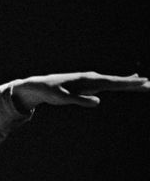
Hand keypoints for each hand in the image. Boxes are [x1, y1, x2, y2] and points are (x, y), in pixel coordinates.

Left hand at [11, 72, 148, 111]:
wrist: (41, 85)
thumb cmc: (51, 92)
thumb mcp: (63, 98)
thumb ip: (80, 100)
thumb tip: (98, 103)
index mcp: (89, 80)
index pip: (112, 83)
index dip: (128, 83)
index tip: (143, 82)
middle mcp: (93, 78)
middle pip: (117, 81)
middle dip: (134, 83)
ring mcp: (92, 81)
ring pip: (115, 82)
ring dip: (130, 83)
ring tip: (146, 84)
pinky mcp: (90, 85)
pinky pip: (109, 84)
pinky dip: (121, 82)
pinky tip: (130, 79)